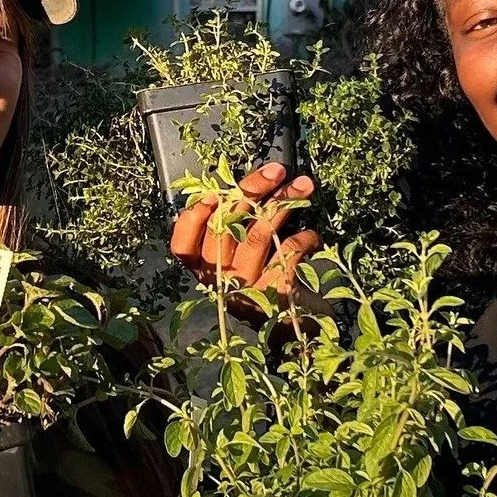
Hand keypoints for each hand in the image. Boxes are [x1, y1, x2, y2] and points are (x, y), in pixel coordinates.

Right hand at [170, 160, 320, 293]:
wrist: (295, 327)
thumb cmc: (266, 279)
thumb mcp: (241, 256)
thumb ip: (232, 228)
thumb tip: (240, 186)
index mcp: (203, 270)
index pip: (182, 246)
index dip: (193, 218)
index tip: (215, 193)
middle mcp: (218, 282)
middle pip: (225, 229)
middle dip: (252, 191)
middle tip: (277, 170)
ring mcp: (245, 291)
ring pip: (257, 236)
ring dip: (282, 205)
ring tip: (303, 186)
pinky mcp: (274, 296)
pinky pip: (287, 254)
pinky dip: (304, 238)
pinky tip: (313, 235)